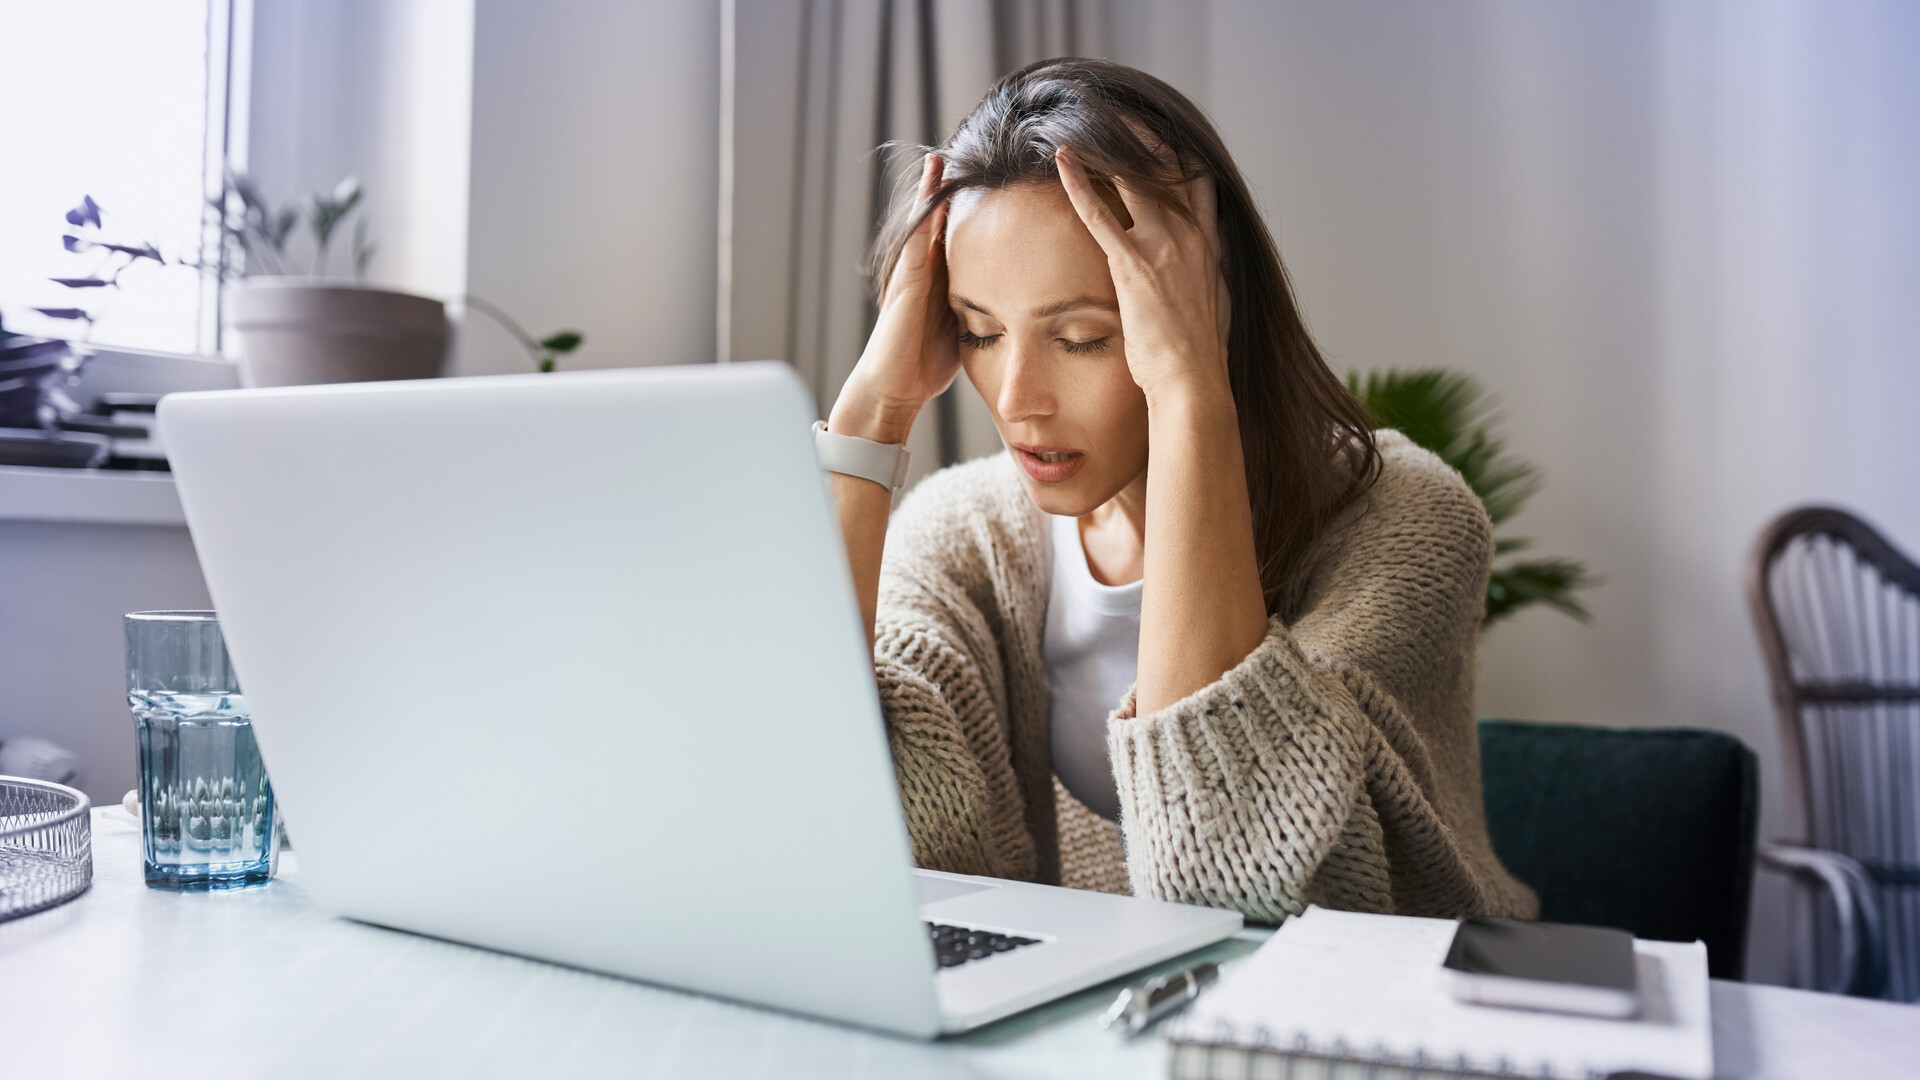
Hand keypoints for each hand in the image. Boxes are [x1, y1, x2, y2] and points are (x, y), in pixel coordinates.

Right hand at [830, 154, 959, 443]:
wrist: (894, 389)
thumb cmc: (924, 367)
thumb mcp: (963, 332)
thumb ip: (979, 312)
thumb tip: (1012, 308)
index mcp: (939, 281)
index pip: (955, 237)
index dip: (968, 210)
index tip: (986, 183)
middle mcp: (922, 273)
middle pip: (936, 221)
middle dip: (946, 189)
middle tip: (961, 152)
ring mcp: (910, 276)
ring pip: (922, 225)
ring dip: (931, 192)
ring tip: (941, 158)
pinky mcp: (904, 286)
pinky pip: (916, 244)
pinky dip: (923, 218)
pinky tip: (933, 194)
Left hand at [1055, 145, 1231, 408]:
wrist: (1192, 379)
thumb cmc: (1199, 353)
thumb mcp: (1218, 303)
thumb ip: (1215, 270)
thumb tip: (1218, 251)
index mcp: (1209, 244)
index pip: (1197, 183)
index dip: (1177, 154)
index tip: (1161, 133)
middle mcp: (1189, 236)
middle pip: (1164, 169)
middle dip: (1140, 139)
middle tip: (1117, 115)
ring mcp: (1161, 246)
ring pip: (1132, 180)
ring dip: (1107, 149)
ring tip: (1084, 124)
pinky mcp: (1131, 263)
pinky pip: (1099, 213)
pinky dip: (1079, 183)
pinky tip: (1062, 161)